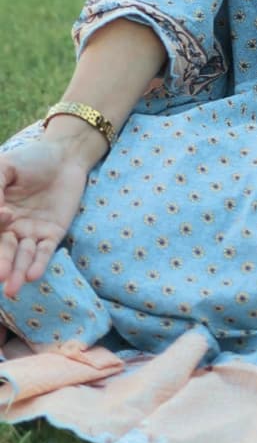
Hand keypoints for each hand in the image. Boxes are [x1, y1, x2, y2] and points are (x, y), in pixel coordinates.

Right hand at [0, 138, 89, 300]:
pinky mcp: (53, 234)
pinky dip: (39, 263)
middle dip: (1, 264)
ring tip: (13, 288)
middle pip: (3, 249)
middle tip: (0, 278)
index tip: (5, 216)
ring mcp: (31, 232)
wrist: (65, 154)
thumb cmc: (31, 158)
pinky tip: (32, 275)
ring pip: (22, 256)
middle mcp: (10, 227)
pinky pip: (45, 252)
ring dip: (17, 271)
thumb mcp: (5, 167)